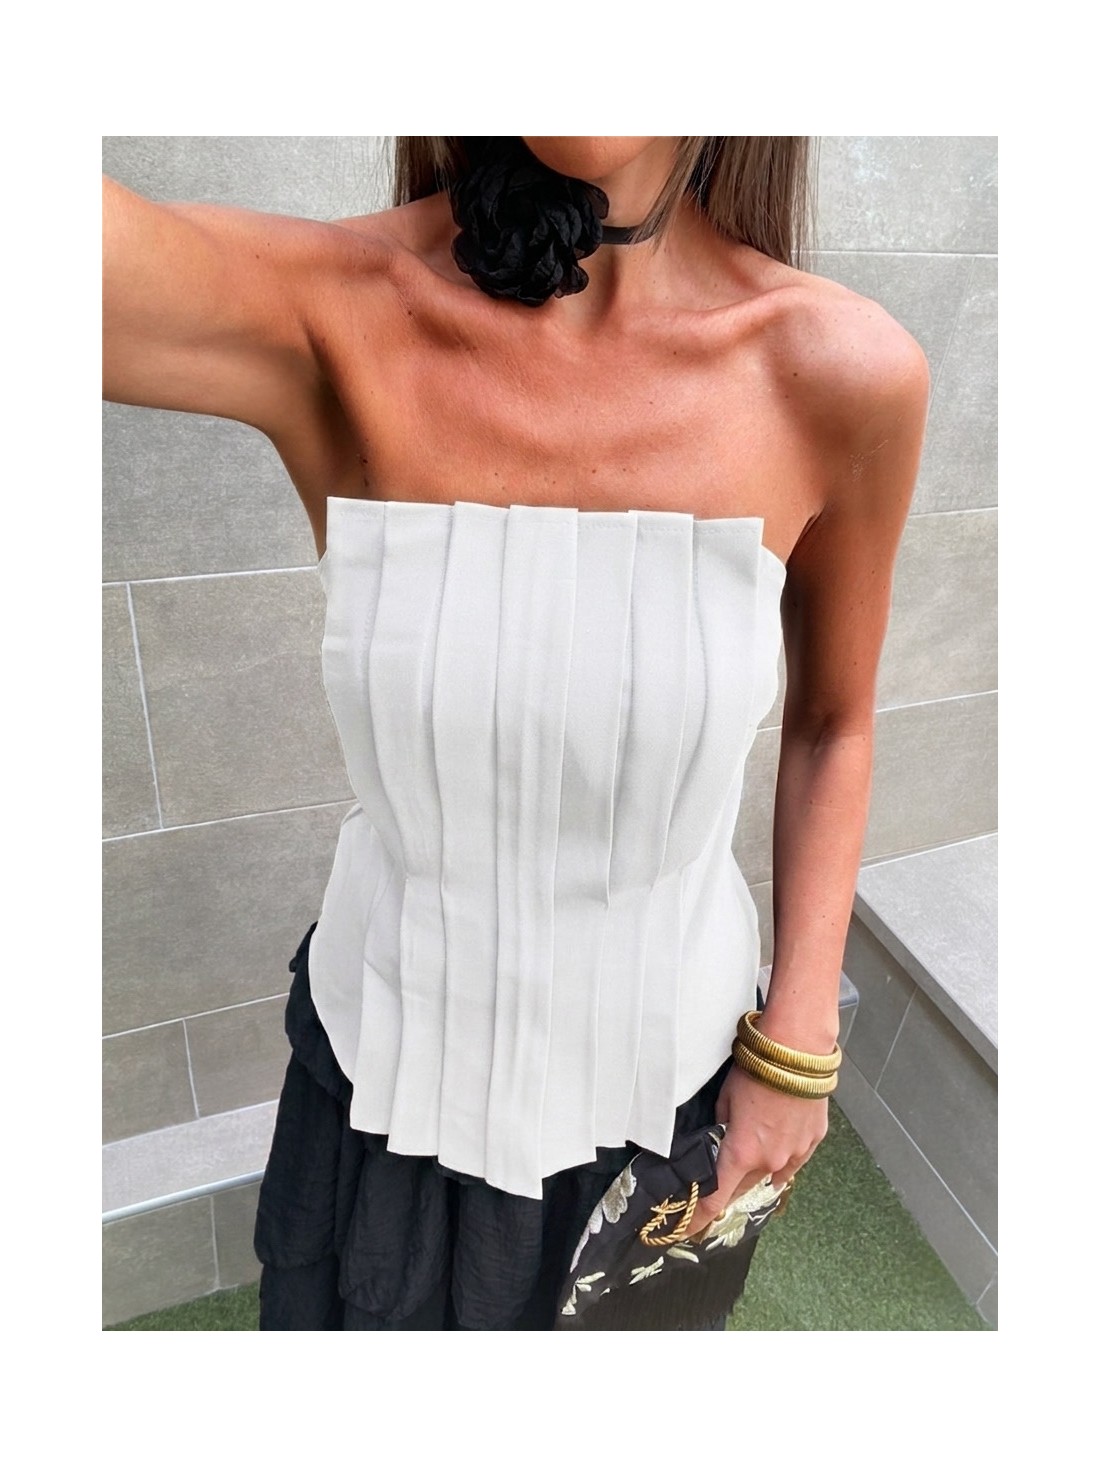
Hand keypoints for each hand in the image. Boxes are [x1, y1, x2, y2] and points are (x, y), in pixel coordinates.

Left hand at [687, 1063, 828, 1234]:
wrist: (798, 1052)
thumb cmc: (757, 1070)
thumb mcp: (725, 1099)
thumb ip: (722, 1126)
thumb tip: (722, 1137)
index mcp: (742, 1153)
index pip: (715, 1199)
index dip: (698, 1218)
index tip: (686, 1231)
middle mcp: (770, 1162)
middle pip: (742, 1188)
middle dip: (727, 1189)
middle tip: (714, 1187)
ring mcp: (795, 1154)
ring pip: (770, 1175)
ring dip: (755, 1171)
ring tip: (746, 1163)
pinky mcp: (813, 1141)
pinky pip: (793, 1160)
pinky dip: (781, 1160)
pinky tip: (775, 1156)